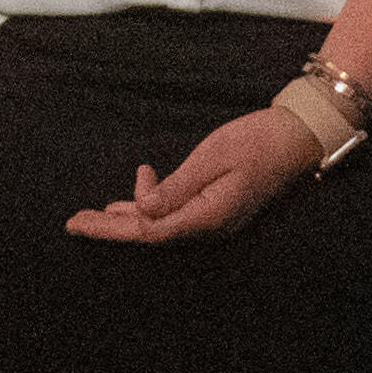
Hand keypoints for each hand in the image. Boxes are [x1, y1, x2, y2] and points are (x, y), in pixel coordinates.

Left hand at [68, 110, 314, 245]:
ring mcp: (212, 220)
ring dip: (124, 219)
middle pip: (149, 234)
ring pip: (158, 227)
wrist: (299, 137)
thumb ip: (176, 186)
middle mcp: (208, 226)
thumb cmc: (258, 141)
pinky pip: (173, 217)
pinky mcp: (214, 209)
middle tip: (72, 223)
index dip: (118, 221)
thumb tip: (141, 209)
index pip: (150, 231)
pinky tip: (128, 203)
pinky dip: (147, 209)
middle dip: (109, 228)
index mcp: (208, 217)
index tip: (97, 207)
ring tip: (91, 216)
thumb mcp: (213, 156)